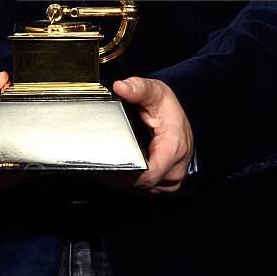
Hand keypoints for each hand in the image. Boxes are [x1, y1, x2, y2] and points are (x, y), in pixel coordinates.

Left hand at [111, 76, 194, 193]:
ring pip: (138, 188)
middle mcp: (176, 169)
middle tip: (98, 157)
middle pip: (140, 183)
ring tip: (107, 160)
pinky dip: (128, 179)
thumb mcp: (154, 91)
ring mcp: (170, 180)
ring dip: (122, 178)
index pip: (148, 174)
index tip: (105, 161)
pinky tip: (117, 166)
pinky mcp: (163, 185)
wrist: (178, 120)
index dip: (124, 171)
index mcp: (175, 147)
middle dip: (117, 173)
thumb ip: (137, 88)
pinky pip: (142, 188)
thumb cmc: (167, 107)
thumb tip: (120, 87)